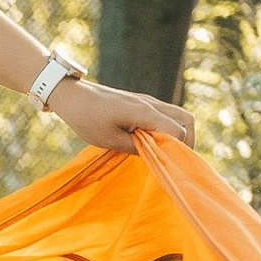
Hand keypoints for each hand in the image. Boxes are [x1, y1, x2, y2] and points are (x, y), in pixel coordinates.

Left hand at [51, 74, 195, 154]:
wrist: (73, 96)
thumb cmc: (87, 119)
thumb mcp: (110, 141)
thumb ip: (137, 149)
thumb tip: (158, 157)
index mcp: (144, 112)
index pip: (177, 132)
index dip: (177, 150)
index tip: (168, 165)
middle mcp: (151, 104)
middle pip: (187, 120)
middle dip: (186, 142)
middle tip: (173, 159)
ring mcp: (148, 101)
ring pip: (179, 116)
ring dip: (179, 134)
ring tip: (165, 152)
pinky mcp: (143, 102)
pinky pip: (167, 114)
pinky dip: (169, 128)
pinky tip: (155, 142)